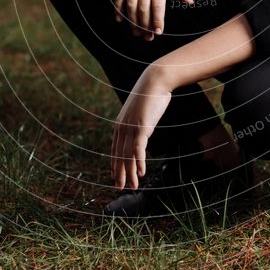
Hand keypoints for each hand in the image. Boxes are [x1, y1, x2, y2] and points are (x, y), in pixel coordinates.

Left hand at [110, 66, 172, 189]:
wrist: (154, 82)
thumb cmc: (150, 96)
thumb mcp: (141, 112)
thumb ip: (138, 122)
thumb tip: (142, 129)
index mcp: (119, 125)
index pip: (114, 149)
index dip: (115, 164)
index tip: (116, 176)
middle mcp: (121, 128)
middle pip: (119, 156)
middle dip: (120, 173)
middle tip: (120, 188)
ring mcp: (130, 128)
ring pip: (128, 156)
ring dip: (130, 173)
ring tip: (133, 186)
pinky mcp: (140, 127)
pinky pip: (138, 149)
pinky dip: (139, 162)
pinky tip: (141, 172)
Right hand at [114, 0, 194, 40]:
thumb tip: (190, 2)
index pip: (158, 6)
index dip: (157, 21)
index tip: (158, 33)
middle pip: (143, 9)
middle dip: (145, 26)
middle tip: (147, 38)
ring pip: (130, 5)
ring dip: (132, 21)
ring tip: (136, 33)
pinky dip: (118, 9)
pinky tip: (120, 19)